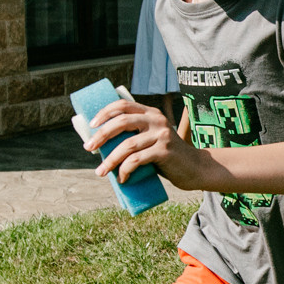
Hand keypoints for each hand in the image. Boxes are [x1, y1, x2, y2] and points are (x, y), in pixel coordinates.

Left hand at [88, 98, 213, 189]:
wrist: (195, 169)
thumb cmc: (166, 157)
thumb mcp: (151, 140)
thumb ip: (135, 136)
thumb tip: (101, 145)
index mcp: (151, 113)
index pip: (123, 105)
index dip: (104, 112)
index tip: (91, 125)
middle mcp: (157, 120)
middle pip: (122, 122)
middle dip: (101, 135)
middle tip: (88, 148)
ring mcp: (162, 135)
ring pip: (127, 145)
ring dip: (110, 159)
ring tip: (100, 171)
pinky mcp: (165, 151)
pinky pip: (138, 160)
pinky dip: (125, 170)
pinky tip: (122, 178)